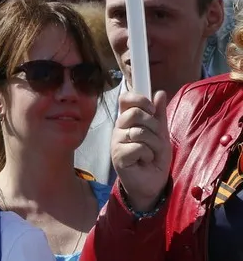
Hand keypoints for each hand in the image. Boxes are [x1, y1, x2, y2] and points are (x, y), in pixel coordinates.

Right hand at [112, 90, 170, 211]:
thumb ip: (159, 115)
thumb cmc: (154, 158)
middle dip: (153, 126)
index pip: (125, 99)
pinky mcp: (118, 156)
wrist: (152, 183)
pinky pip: (138, 147)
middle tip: (156, 139)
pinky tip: (145, 161)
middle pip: (134, 114)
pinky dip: (148, 155)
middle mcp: (118, 128)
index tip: (151, 109)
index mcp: (127, 120)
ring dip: (154, 145)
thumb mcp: (161, 134)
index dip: (139, 99)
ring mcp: (116, 142)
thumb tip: (159, 93)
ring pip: (140, 132)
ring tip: (152, 154)